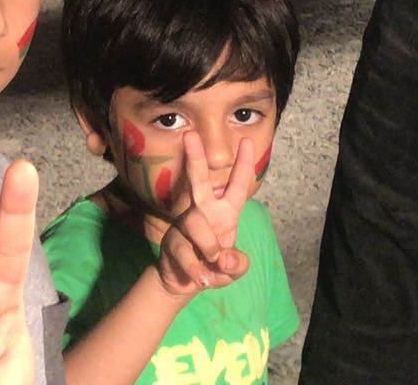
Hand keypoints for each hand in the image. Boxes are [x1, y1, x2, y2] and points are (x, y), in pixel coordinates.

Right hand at [155, 133, 255, 295]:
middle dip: (196, 158)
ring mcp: (184, 225)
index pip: (237, 186)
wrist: (185, 284)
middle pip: (199, 181)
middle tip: (190, 135)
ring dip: (208, 247)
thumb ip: (237, 264)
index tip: (246, 140)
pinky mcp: (171, 242)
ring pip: (195, 223)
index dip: (243, 165)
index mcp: (225, 213)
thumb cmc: (214, 268)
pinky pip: (184, 251)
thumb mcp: (234, 270)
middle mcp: (203, 213)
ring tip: (212, 266)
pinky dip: (196, 270)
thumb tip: (224, 258)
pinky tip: (200, 279)